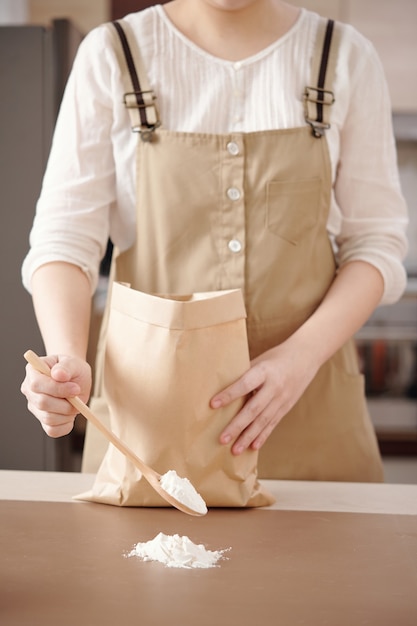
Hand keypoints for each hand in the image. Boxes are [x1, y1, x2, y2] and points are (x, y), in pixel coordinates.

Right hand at [21, 354, 91, 437]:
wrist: (75, 378)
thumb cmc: (72, 369)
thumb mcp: (73, 363)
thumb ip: (66, 366)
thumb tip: (58, 374)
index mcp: (33, 372)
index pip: (37, 384)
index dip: (58, 389)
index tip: (76, 389)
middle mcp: (29, 390)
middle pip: (42, 403)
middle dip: (65, 403)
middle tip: (78, 398)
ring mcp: (34, 406)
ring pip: (48, 418)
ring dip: (67, 413)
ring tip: (75, 404)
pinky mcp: (42, 420)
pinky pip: (52, 430)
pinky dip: (66, 425)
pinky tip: (70, 414)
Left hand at [211, 339, 318, 454]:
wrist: (305, 357)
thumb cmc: (275, 358)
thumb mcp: (260, 360)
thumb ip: (245, 374)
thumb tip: (220, 387)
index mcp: (265, 371)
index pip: (245, 384)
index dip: (229, 394)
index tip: (213, 404)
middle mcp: (275, 387)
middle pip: (254, 409)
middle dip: (237, 425)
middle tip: (222, 438)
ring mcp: (282, 399)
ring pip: (263, 421)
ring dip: (248, 437)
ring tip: (234, 450)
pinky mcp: (286, 407)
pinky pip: (272, 424)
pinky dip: (262, 436)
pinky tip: (252, 447)